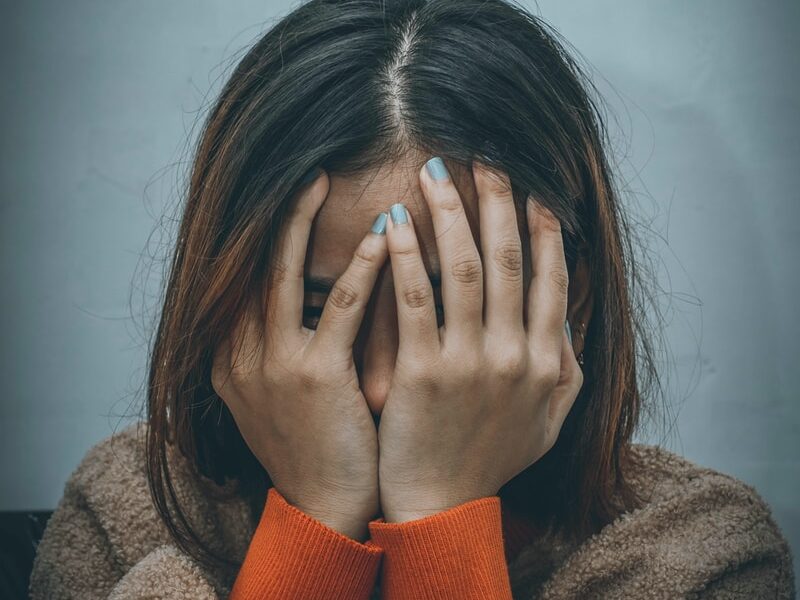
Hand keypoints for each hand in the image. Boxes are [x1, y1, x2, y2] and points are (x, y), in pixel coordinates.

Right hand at [211, 170, 387, 541]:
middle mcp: (240, 353)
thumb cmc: (315, 444)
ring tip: (324, 179)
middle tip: (303, 167)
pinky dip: (361, 269)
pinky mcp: (314, 377)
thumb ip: (282, 343)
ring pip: (283, 274)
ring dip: (304, 222)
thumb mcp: (281, 392)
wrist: (323, 506)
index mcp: (231, 355)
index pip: (243, 277)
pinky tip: (383, 236)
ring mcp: (273, 364)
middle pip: (252, 264)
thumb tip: (311, 294)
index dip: (263, 231)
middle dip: (276, 213)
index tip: (289, 192)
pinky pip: (339, 309)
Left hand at [377, 158, 583, 521]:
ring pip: (463, 268)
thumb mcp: (548, 420)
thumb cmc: (491, 460)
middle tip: (484, 156)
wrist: (442, 506)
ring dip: (451, 213)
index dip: (543, 229)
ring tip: (435, 172)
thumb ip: (566, 368)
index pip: (551, 279)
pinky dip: (406, 256)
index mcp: (546, 362)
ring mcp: (470, 362)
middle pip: (508, 260)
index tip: (533, 188)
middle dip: (497, 202)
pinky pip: (414, 300)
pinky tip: (393, 220)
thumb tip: (567, 317)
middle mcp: (515, 355)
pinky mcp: (423, 372)